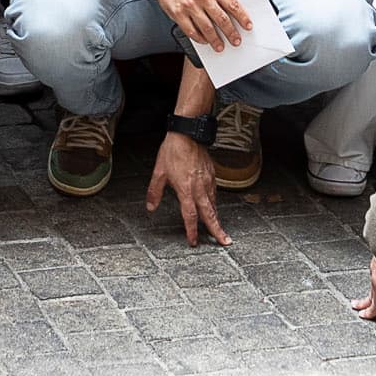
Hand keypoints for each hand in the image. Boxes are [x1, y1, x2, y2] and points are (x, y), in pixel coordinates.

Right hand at [142, 0, 251, 52]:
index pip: (232, 4)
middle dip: (231, 33)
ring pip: (207, 28)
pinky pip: (191, 31)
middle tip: (236, 40)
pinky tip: (203, 41)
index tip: (248, 25)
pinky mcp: (178, 14)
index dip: (242, 16)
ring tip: (220, 46)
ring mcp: (189, 7)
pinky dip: (199, 38)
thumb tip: (226, 11)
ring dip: (215, 40)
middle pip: (222, 19)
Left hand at [147, 130, 229, 244]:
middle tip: (225, 241)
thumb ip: (155, 192)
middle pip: (210, 215)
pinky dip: (215, 202)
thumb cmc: (173, 151)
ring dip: (217, 218)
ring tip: (220, 228)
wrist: (188, 134)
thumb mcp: (158, 172)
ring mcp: (207, 182)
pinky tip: (213, 205)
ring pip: (214, 204)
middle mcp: (199, 189)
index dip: (191, 231)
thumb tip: (150, 206)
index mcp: (186, 190)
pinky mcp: (212, 174)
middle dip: (217, 230)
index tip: (193, 242)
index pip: (190, 216)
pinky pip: (214, 193)